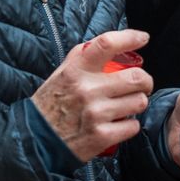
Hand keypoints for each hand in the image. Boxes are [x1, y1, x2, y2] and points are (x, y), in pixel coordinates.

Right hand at [31, 29, 153, 162]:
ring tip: (126, 106)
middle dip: (145, 81)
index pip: (107, 44)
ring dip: (137, 103)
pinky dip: (130, 126)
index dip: (129, 38)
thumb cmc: (51, 105)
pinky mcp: (101, 136)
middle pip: (137, 77)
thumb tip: (112, 42)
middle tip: (141, 85)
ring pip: (139, 102)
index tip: (142, 38)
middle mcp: (87, 90)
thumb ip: (83, 57)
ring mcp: (95, 114)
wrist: (34, 142)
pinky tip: (118, 124)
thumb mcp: (61, 75)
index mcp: (76, 71)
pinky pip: (133, 126)